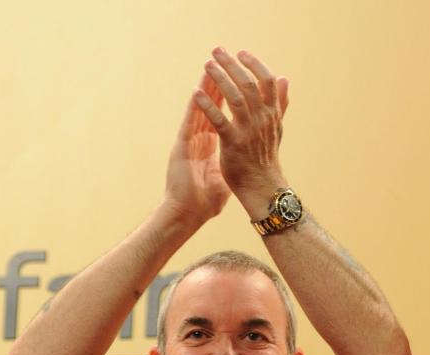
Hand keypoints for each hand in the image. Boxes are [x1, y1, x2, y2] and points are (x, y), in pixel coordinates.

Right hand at [162, 72, 231, 227]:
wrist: (188, 215)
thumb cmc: (204, 202)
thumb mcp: (225, 180)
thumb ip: (234, 166)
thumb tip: (248, 164)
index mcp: (210, 147)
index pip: (222, 117)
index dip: (229, 100)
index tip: (240, 83)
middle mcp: (199, 140)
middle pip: (211, 108)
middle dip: (218, 86)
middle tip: (225, 65)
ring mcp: (189, 142)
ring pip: (199, 110)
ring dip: (205, 90)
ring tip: (210, 68)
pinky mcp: (181, 148)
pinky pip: (190, 124)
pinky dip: (195, 109)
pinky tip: (198, 93)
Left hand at [193, 47, 289, 218]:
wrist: (263, 189)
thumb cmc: (266, 158)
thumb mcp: (276, 128)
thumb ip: (279, 103)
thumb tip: (284, 79)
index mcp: (272, 115)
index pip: (268, 81)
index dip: (255, 64)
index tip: (241, 53)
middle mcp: (262, 120)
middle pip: (249, 84)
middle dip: (232, 65)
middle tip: (217, 51)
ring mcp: (248, 132)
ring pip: (235, 98)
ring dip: (219, 79)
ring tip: (207, 65)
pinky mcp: (233, 144)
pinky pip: (219, 121)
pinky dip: (207, 106)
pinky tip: (196, 94)